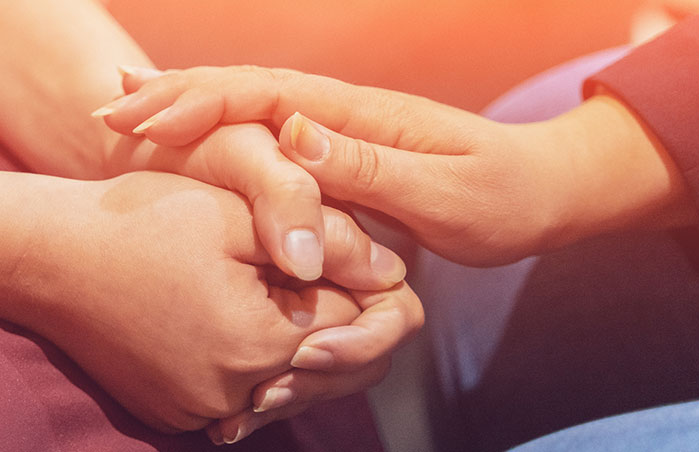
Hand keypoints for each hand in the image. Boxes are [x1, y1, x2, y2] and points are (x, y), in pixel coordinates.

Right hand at [1, 171, 418, 432]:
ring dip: (309, 341)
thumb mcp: (242, 212)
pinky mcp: (181, 410)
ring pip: (299, 384)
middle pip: (339, 369)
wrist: (51, 254)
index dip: (368, 285)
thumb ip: (330, 243)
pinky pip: (253, 395)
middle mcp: (235, 392)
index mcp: (260, 342)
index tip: (353, 254)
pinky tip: (255, 319)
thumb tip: (394, 272)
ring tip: (286, 288)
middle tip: (322, 269)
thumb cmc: (143, 220)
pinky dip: (267, 362)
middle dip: (348, 320)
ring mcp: (203, 408)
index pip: (361, 325)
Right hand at [96, 65, 694, 265]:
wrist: (542, 194)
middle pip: (253, 92)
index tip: (146, 117)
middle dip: (182, 97)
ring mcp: (350, 135)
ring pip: (260, 112)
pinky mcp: (352, 158)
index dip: (205, 102)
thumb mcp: (448, 195)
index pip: (272, 96)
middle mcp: (351, 117)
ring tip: (132, 118)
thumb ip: (373, 170)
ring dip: (196, 111)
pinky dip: (234, 136)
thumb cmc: (504, 201)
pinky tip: (204, 145)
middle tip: (109, 111)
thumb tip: (292, 136)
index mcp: (368, 118)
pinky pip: (281, 141)